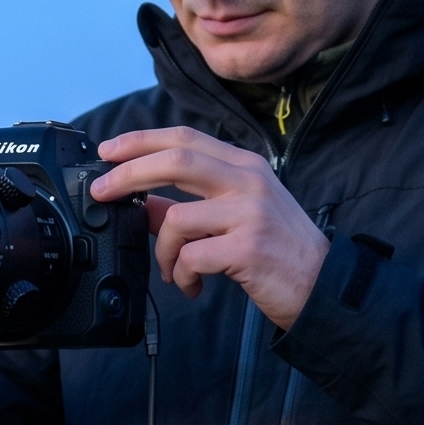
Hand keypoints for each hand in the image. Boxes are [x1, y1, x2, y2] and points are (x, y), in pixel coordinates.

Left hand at [90, 125, 329, 328]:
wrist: (322, 286)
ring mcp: (250, 212)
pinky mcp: (248, 247)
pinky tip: (193, 286)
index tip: (108, 150)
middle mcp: (249, 180)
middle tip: (101, 192)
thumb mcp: (238, 217)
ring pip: (177, 219)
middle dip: (127, 174)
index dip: (141, 141)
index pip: (184, 138)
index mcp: (244, 166)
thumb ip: (193, 206)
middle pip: (175, 159)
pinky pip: (190, 257)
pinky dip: (182, 276)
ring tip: (174, 272)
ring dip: (162, 251)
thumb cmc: (278, 252)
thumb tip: (144, 202)